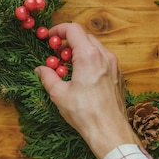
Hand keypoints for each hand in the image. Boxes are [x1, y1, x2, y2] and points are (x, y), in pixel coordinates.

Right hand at [36, 23, 140, 158]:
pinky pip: (103, 59)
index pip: (73, 29)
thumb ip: (48, 77)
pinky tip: (82, 77)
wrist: (109, 130)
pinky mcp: (118, 75)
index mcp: (88, 56)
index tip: (49, 38)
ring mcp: (114, 65)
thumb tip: (40, 70)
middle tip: (56, 55)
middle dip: (68, 42)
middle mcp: (104, 55)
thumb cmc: (84, 113)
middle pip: (84, 36)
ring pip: (95, 47)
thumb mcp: (59, 94)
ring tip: (67, 68)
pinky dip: (91, 60)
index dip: (58, 30)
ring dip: (80, 51)